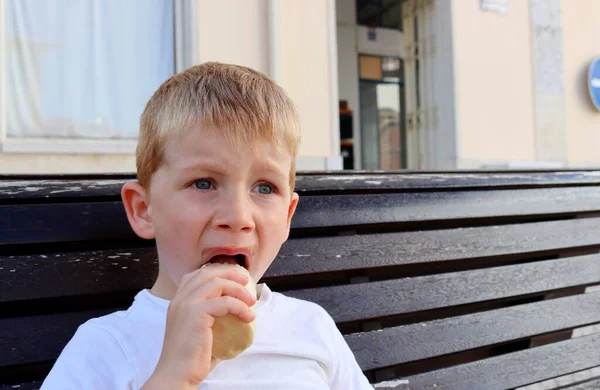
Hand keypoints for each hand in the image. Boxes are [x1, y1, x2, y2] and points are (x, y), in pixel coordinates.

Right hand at [142, 266, 255, 388]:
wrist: (176, 374)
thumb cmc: (189, 358)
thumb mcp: (197, 331)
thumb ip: (209, 318)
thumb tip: (234, 315)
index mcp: (177, 302)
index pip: (195, 275)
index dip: (216, 272)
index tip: (233, 280)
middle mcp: (180, 300)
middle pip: (207, 273)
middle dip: (230, 274)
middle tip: (246, 283)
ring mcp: (186, 305)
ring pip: (217, 283)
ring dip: (238, 290)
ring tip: (251, 302)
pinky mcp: (196, 314)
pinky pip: (225, 302)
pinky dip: (240, 307)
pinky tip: (248, 317)